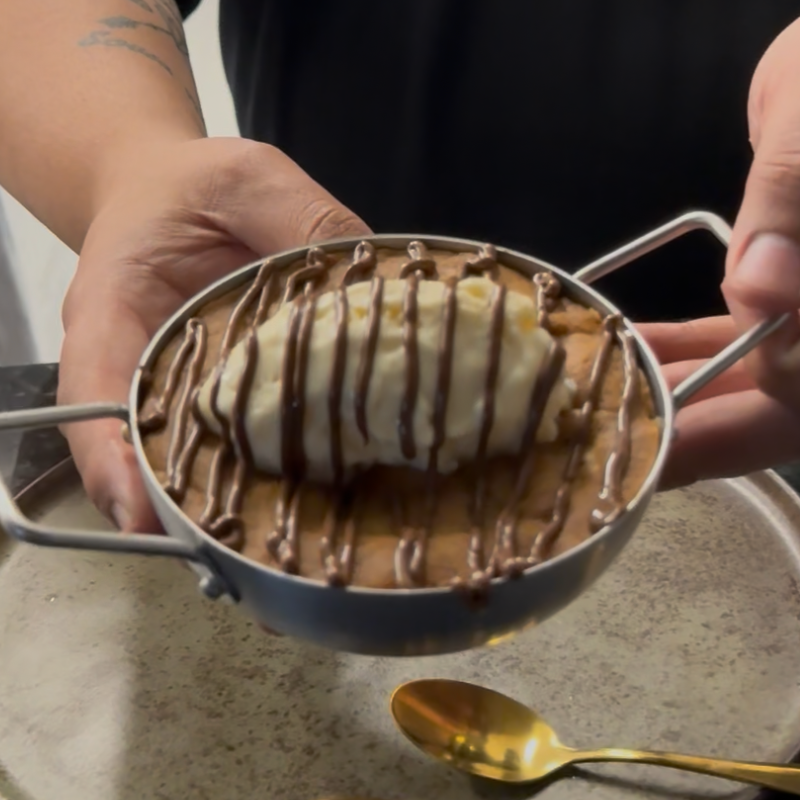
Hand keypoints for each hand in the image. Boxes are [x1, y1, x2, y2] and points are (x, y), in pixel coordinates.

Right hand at [60, 137, 369, 531]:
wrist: (178, 195)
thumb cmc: (191, 184)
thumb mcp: (244, 178)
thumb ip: (299, 217)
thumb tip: (371, 281)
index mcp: (113, 312)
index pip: (93, 393)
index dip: (110, 460)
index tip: (140, 516)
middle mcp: (140, 366)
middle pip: (141, 452)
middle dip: (177, 508)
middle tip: (230, 558)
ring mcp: (181, 390)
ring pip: (191, 458)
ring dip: (225, 505)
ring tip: (277, 550)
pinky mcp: (222, 396)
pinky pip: (240, 439)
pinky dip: (272, 469)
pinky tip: (322, 493)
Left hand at [639, 18, 799, 488]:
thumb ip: (797, 201)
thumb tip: (762, 284)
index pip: (796, 405)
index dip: (725, 437)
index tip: (651, 456)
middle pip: (771, 405)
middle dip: (684, 428)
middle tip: (601, 447)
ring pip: (747, 371)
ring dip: (671, 385)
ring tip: (597, 400)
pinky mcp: (784, 280)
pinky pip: (734, 329)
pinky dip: (679, 341)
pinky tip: (626, 343)